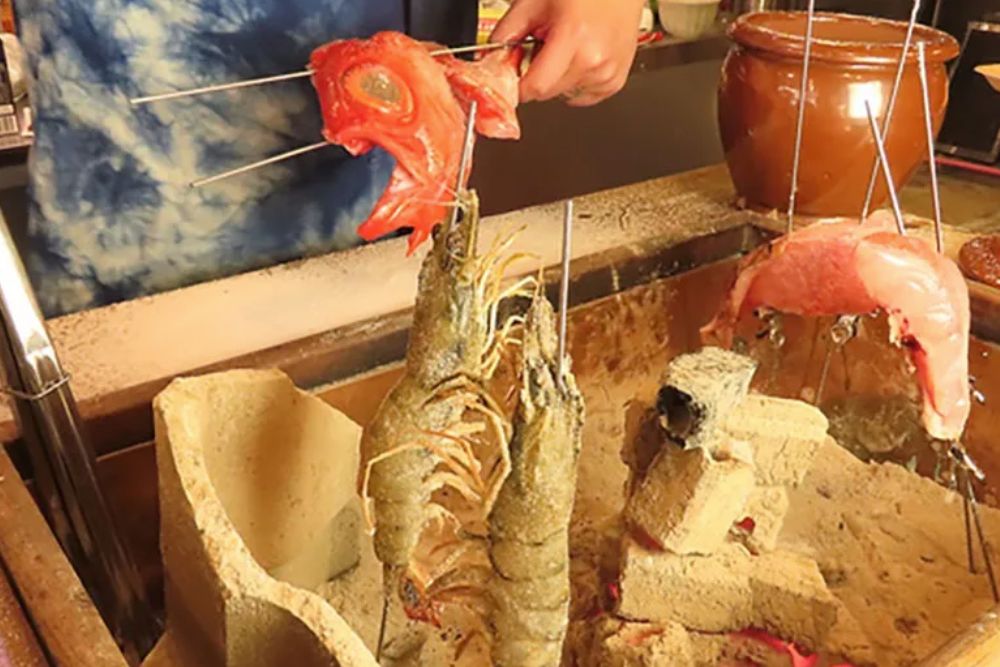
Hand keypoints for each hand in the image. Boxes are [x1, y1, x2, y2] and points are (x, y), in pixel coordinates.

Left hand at [490, 0, 644, 106]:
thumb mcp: (536, 1)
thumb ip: (508, 31)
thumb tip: (490, 57)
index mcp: (575, 38)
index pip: (536, 87)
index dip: (518, 84)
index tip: (511, 78)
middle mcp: (594, 61)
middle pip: (547, 93)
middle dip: (537, 76)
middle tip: (542, 49)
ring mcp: (607, 75)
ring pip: (563, 96)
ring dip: (556, 79)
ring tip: (565, 48)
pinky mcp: (614, 82)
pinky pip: (581, 96)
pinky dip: (574, 82)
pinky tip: (579, 57)